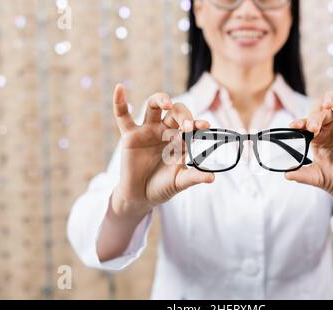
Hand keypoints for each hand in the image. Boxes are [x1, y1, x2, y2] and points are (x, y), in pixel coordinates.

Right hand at [111, 84, 214, 218]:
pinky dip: (120, 102)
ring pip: (153, 106)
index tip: (204, 126)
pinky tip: (120, 88)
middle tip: (187, 126)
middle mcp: (165, 131)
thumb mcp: (179, 182)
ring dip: (160, 100)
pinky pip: (123, 116)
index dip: (197, 124)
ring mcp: (147, 130)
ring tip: (166, 104)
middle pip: (175, 112)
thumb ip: (194, 177)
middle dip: (183, 116)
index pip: (191, 126)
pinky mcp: (130, 135)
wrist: (141, 197)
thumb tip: (212, 178)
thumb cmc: (162, 187)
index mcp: (180, 139)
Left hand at [285, 92, 332, 207]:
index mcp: (318, 136)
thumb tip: (286, 175)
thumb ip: (303, 175)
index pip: (307, 123)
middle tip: (313, 126)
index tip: (294, 126)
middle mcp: (332, 127)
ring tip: (328, 103)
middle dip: (316, 115)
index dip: (300, 122)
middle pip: (322, 110)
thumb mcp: (318, 178)